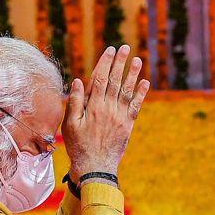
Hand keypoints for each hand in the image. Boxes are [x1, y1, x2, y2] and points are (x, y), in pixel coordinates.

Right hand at [65, 45, 149, 180]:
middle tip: (125, 47)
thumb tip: (79, 81)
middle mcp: (109, 109)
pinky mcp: (128, 125)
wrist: (95, 167)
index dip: (106, 63)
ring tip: (137, 60)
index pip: (101, 78)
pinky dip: (140, 94)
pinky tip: (144, 82)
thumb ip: (75, 102)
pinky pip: (136, 106)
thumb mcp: (70, 124)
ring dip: (132, 74)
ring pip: (127, 91)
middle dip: (120, 63)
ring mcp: (120, 117)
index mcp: (93, 106)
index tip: (110, 50)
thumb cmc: (78, 146)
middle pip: (116, 81)